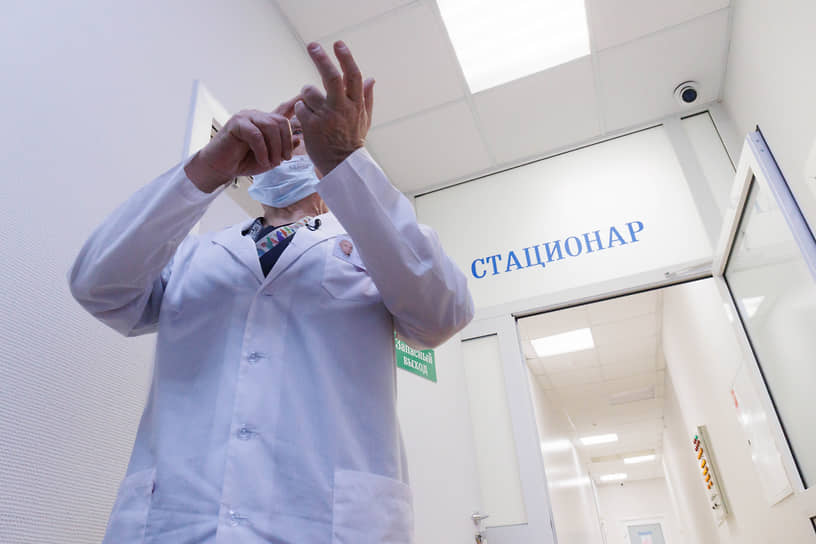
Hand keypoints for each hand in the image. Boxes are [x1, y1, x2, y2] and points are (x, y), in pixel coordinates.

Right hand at [185, 97, 299, 192]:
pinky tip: (262, 161)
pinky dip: (262, 150)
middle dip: (286, 143)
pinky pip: (256, 135)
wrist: (222, 167)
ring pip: (270, 127)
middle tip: (284, 159)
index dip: (295, 102)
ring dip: (275, 148)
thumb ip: (283, 149)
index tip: (306, 96)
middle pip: (281, 122)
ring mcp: (246, 117)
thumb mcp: (270, 158)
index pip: (283, 109)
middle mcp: (257, 116)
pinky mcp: (236, 123)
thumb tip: (298, 139)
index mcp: (266, 121)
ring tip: (272, 162)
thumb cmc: (244, 162)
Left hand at [295, 41, 374, 175]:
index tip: (338, 43)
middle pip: (330, 77)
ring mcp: (326, 117)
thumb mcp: (364, 119)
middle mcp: (342, 108)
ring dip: (306, 95)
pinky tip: (307, 120)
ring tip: (312, 107)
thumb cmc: (352, 140)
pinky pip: (299, 107)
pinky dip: (300, 110)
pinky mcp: (311, 126)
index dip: (346, 58)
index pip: (353, 76)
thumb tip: (371, 78)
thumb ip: (366, 98)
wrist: (342, 166)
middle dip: (321, 58)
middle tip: (312, 45)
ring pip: (308, 91)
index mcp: (356, 104)